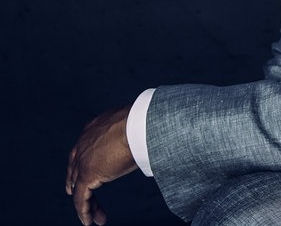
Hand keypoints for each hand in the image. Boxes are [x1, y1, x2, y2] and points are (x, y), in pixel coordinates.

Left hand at [65, 106, 138, 224]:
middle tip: (82, 196)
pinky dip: (84, 211)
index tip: (87, 175)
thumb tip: (149, 140)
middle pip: (75, 170)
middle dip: (77, 184)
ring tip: (95, 217)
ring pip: (79, 187)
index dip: (82, 164)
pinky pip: (81, 198)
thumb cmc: (145, 121)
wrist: (139, 124)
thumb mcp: (135, 127)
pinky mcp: (87, 175)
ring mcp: (83, 159)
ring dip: (87, 203)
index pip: (83, 150)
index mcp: (94, 129)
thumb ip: (133, 135)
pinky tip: (90, 221)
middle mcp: (84, 143)